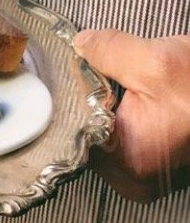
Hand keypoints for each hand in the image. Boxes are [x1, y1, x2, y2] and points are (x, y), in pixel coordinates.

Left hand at [73, 29, 189, 202]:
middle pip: (87, 126)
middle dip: (91, 93)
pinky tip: (139, 90)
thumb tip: (81, 45)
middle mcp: (133, 177)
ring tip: (126, 76)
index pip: (72, 126)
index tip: (63, 65)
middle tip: (100, 64)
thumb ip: (108, 52)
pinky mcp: (159, 160)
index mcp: (127, 162)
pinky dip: (128, 107)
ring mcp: (146, 172)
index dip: (67, 91)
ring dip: (111, 98)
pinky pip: (128, 130)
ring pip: (108, 125)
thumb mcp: (157, 62)